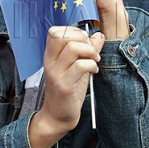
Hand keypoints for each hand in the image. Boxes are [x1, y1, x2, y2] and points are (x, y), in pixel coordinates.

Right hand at [28, 26, 104, 147]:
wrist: (57, 117)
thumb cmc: (66, 91)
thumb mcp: (77, 67)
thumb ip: (87, 50)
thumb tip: (98, 35)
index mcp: (50, 56)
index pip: (55, 31)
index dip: (73, 31)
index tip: (84, 41)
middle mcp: (50, 62)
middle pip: (63, 35)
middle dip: (82, 39)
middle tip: (90, 51)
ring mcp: (56, 73)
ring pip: (72, 48)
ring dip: (89, 52)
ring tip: (94, 61)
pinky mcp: (64, 86)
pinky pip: (80, 66)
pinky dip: (91, 65)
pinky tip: (93, 71)